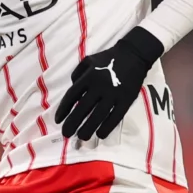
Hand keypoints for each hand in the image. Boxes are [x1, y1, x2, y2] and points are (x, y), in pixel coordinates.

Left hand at [54, 27, 163, 141]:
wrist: (134, 54)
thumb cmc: (109, 58)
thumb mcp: (88, 60)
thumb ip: (77, 75)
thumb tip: (73, 93)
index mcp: (88, 77)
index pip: (71, 96)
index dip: (63, 110)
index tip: (58, 120)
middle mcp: (99, 86)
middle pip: (83, 108)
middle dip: (72, 123)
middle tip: (66, 134)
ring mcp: (114, 94)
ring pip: (98, 115)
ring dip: (88, 128)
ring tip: (82, 137)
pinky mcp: (126, 100)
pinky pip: (116, 116)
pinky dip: (107, 127)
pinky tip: (100, 134)